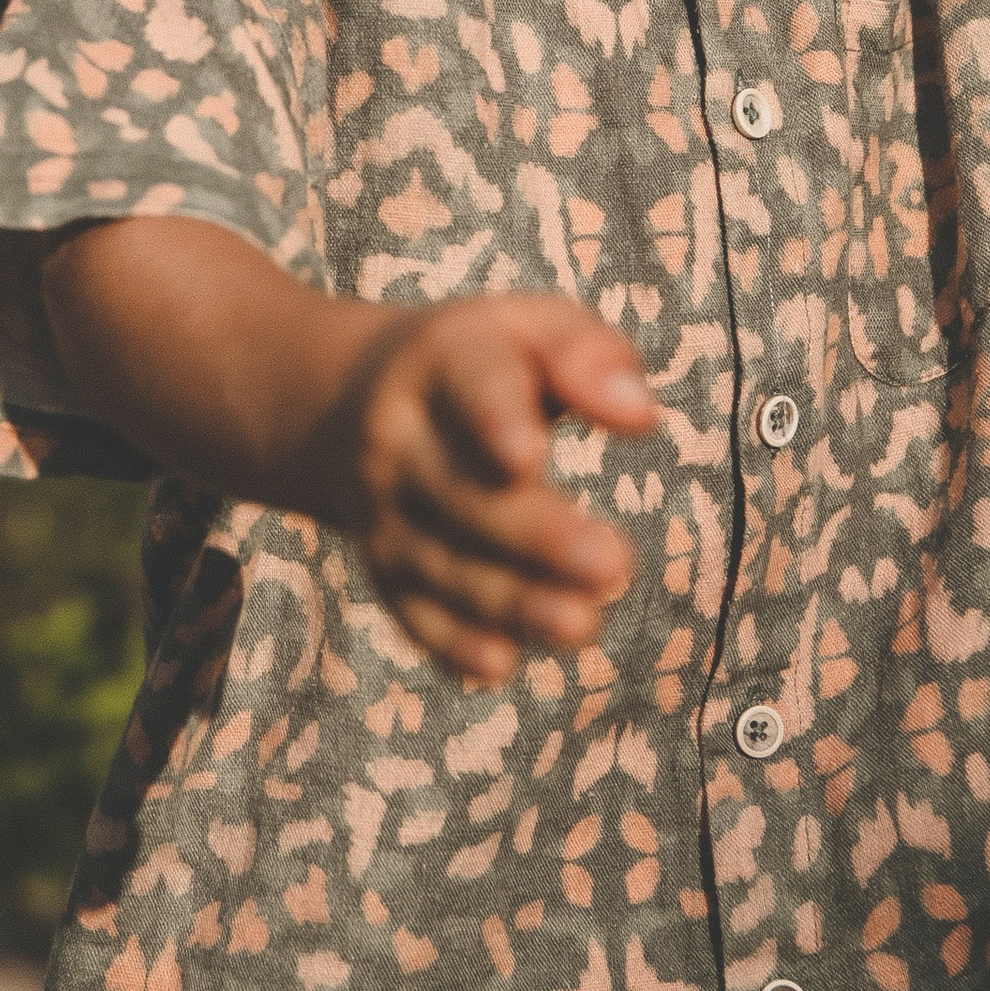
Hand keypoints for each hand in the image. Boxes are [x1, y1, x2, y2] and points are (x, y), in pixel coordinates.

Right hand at [301, 295, 658, 684]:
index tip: (528, 455)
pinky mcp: (385, 571)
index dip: (494, 419)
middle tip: (612, 566)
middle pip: (465, 492)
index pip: (472, 384)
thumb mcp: (530, 326)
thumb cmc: (484, 360)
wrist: (347, 401)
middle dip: (536, 536)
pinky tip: (500, 663)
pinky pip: (413, 613)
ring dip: (512, 601)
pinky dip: (452, 643)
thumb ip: (588, 354)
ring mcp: (384, 512)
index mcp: (442, 360)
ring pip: (446, 564)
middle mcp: (398, 439)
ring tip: (583, 623)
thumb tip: (641, 416)